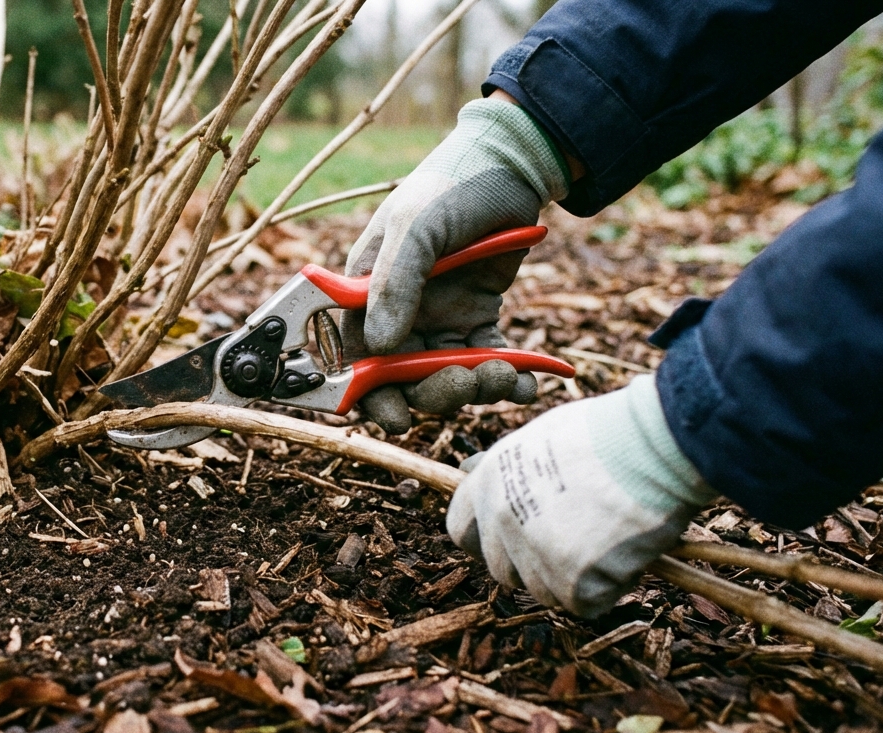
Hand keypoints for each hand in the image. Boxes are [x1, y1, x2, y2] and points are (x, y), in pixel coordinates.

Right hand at [343, 97, 569, 433]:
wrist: (511, 167)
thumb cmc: (450, 186)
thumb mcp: (415, 227)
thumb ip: (393, 283)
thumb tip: (379, 345)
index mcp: (368, 292)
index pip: (357, 354)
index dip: (371, 393)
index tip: (397, 416)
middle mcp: (400, 312)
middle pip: (404, 377)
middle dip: (434, 392)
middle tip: (465, 385)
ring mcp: (440, 318)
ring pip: (447, 376)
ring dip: (474, 387)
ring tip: (504, 376)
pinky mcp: (478, 318)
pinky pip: (487, 361)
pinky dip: (507, 378)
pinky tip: (525, 381)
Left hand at [446, 376, 716, 616]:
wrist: (652, 445)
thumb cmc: (607, 433)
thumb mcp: (538, 437)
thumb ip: (508, 470)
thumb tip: (475, 471)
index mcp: (488, 482)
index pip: (461, 529)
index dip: (488, 538)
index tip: (513, 539)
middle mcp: (501, 520)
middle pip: (502, 569)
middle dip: (534, 564)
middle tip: (575, 541)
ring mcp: (534, 553)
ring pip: (544, 590)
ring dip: (573, 577)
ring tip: (606, 538)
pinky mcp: (572, 582)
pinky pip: (583, 603)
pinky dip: (605, 588)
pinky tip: (623, 553)